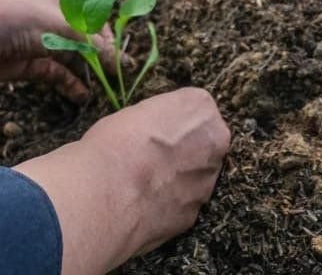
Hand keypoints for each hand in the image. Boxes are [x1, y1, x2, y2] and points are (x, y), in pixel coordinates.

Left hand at [0, 0, 116, 104]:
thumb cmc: (20, 20)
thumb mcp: (63, 29)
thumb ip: (95, 47)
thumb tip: (123, 64)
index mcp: (68, 3)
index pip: (99, 20)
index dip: (111, 39)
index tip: (122, 61)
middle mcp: (60, 23)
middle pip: (89, 43)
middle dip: (103, 62)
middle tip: (117, 83)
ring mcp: (47, 45)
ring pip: (76, 62)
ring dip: (89, 77)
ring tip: (103, 94)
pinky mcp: (34, 65)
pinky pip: (60, 76)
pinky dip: (71, 86)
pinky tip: (82, 96)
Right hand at [82, 89, 229, 256]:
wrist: (107, 198)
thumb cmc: (114, 144)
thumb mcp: (132, 114)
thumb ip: (157, 120)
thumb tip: (155, 133)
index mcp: (200, 107)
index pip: (193, 106)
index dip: (170, 119)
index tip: (153, 127)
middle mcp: (214, 143)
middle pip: (203, 141)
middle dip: (183, 148)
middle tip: (151, 155)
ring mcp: (207, 182)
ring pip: (196, 175)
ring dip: (177, 178)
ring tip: (143, 183)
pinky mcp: (195, 215)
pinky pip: (183, 203)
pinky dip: (168, 204)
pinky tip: (142, 205)